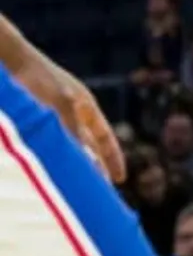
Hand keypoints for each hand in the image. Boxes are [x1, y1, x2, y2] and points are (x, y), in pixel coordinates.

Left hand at [11, 44, 123, 181]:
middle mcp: (70, 112)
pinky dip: (51, 160)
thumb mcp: (62, 107)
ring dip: (70, 166)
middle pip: (86, 146)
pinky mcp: (32, 121)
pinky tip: (45, 172)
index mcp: (85, 106)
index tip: (119, 180)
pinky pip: (48, 146)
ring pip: (65, 148)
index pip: (104, 138)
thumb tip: (85, 162)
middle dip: (92, 168)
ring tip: (71, 189)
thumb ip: (74, 134)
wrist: (9, 62)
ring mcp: (50, 116)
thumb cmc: (38, 80)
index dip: (112, 159)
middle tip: (95, 193)